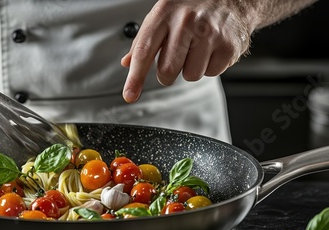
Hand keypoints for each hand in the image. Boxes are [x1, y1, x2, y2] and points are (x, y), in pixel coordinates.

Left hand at [121, 0, 250, 102]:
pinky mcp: (228, 45)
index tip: (129, 95)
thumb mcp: (163, 14)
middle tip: (174, 61)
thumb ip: (144, 40)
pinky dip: (210, 66)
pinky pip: (211, 73)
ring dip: (191, 69)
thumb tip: (127, 63)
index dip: (135, 78)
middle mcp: (186, 22)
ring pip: (191, 75)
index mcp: (164, 13)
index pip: (144, 52)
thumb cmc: (192, 6)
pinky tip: (211, 49)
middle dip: (167, 75)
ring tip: (197, 49)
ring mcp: (209, 34)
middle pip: (167, 70)